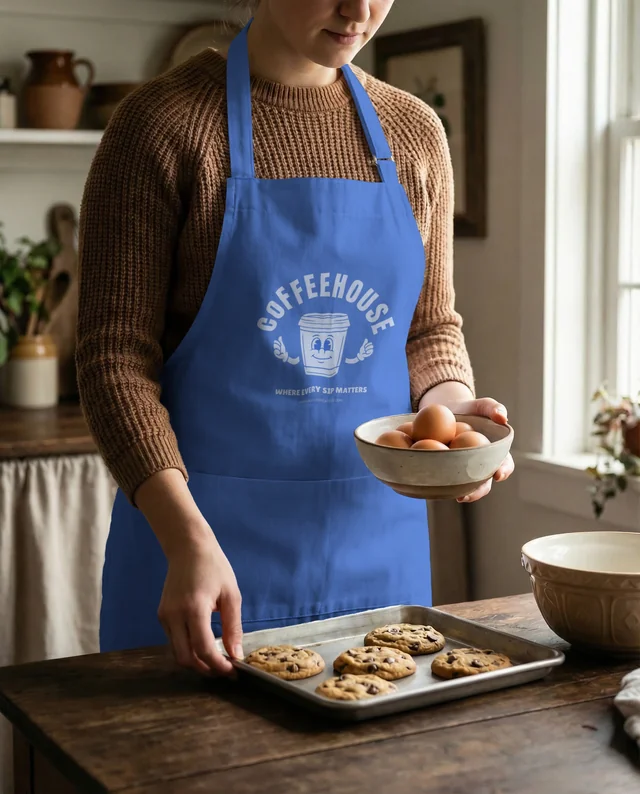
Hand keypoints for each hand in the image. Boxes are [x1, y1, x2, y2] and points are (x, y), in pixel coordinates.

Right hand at [158, 526, 242, 675]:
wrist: (188, 547)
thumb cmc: (214, 567)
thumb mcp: (231, 595)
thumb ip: (233, 627)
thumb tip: (236, 655)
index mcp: (194, 609)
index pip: (203, 649)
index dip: (218, 665)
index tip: (232, 672)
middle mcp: (174, 615)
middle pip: (185, 657)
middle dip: (205, 669)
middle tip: (223, 670)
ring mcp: (164, 616)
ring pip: (177, 652)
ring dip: (195, 661)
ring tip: (215, 659)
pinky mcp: (161, 615)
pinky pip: (173, 640)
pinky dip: (187, 648)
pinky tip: (203, 644)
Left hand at [443, 397, 514, 502]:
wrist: (445, 410)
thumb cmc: (469, 409)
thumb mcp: (481, 405)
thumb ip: (493, 408)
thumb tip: (503, 418)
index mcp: (495, 452)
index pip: (504, 463)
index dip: (504, 470)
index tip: (498, 474)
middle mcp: (482, 465)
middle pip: (485, 481)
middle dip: (480, 490)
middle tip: (472, 493)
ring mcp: (465, 469)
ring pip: (467, 486)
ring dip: (465, 493)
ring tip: (458, 497)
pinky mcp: (448, 470)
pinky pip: (448, 479)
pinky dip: (444, 485)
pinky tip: (438, 487)